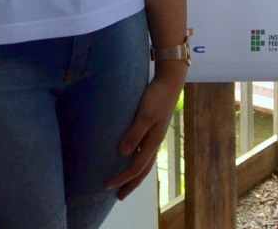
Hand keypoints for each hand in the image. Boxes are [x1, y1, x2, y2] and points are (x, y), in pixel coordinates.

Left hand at [108, 67, 186, 198]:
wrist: (170, 81)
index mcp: (153, 141)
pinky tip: (130, 157)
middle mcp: (155, 142)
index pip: (136, 167)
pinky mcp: (153, 128)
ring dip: (135, 174)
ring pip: (145, 161)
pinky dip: (137, 160)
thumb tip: (123, 153)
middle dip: (131, 183)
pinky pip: (144, 151)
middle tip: (119, 197)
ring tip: (125, 181)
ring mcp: (155, 135)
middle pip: (143, 169)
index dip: (122, 178)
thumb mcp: (145, 114)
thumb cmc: (157, 96)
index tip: (107, 185)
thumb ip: (135, 133)